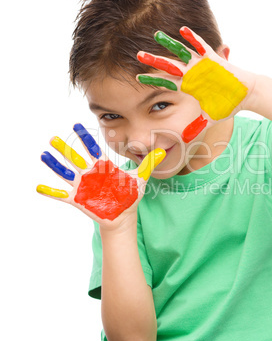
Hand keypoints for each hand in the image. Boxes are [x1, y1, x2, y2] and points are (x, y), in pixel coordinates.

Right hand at [37, 123, 165, 229]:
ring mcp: (82, 186)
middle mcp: (90, 173)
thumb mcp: (140, 178)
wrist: (123, 215)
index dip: (84, 138)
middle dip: (65, 149)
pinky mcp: (78, 199)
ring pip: (65, 173)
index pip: (91, 148)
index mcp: (102, 166)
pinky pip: (61, 194)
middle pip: (75, 158)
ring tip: (44, 155)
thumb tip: (163, 150)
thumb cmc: (130, 195)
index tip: (76, 125)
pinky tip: (38, 186)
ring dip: (54, 165)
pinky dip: (50, 191)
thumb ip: (149, 163)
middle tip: (54, 138)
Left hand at [136, 27, 256, 141]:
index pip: (165, 82)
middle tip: (138, 54)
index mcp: (188, 86)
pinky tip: (182, 30)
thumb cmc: (228, 105)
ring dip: (169, 44)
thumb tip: (185, 139)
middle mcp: (191, 73)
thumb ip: (196, 127)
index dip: (152, 80)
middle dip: (153, 60)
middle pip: (168, 65)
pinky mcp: (213, 59)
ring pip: (181, 52)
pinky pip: (201, 46)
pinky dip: (192, 39)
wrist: (246, 95)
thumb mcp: (209, 119)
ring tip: (156, 35)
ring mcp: (201, 65)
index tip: (137, 78)